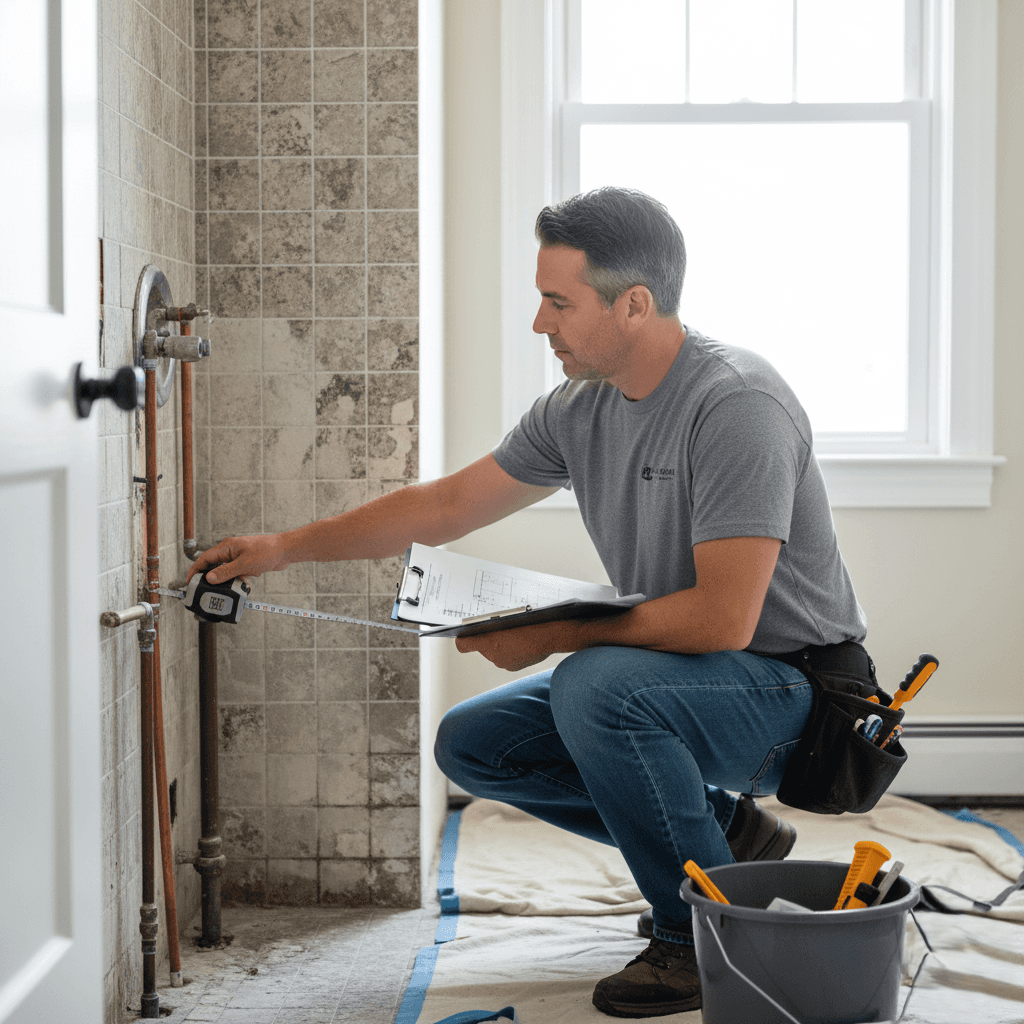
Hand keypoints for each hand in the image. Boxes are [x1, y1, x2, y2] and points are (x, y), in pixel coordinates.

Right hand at [185, 534, 291, 585]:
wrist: (285, 550)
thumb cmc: (267, 551)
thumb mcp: (244, 564)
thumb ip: (226, 572)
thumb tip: (209, 578)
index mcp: (226, 547)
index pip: (204, 559)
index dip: (195, 571)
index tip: (189, 582)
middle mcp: (230, 551)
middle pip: (213, 566)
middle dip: (209, 579)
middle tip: (205, 591)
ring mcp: (238, 557)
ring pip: (225, 571)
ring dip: (226, 581)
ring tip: (226, 590)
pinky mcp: (246, 563)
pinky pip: (236, 573)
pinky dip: (238, 580)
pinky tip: (244, 583)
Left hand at [455, 620, 573, 671]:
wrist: (550, 636)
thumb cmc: (528, 624)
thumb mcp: (507, 618)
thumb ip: (489, 625)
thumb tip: (479, 629)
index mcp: (487, 642)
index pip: (463, 645)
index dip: (462, 639)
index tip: (463, 635)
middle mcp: (492, 655)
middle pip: (483, 647)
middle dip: (489, 639)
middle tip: (499, 628)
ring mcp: (503, 663)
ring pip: (496, 652)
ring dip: (502, 645)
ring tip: (515, 634)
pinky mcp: (513, 667)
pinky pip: (507, 657)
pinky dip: (512, 651)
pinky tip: (523, 643)